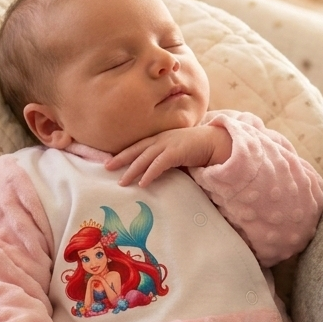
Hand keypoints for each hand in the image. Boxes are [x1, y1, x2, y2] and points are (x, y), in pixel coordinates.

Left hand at [105, 125, 231, 186]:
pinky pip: (159, 164)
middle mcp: (162, 139)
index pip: (138, 145)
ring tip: (122, 182)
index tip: (111, 160)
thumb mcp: (178, 152)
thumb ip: (166, 159)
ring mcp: (169, 144)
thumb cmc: (198, 148)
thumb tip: (154, 173)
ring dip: (132, 170)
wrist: (217, 141)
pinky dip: (150, 173)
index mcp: (161, 138)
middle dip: (120, 158)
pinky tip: (142, 183)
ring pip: (145, 158)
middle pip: (136, 149)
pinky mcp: (177, 152)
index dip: (124, 153)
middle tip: (106, 167)